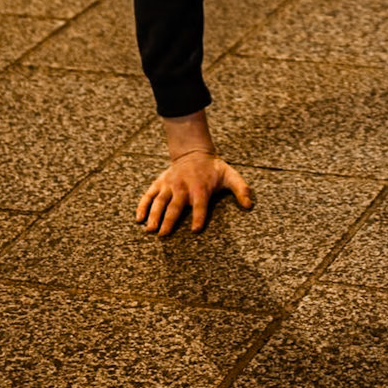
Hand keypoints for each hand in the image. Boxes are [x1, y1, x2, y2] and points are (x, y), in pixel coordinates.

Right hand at [135, 151, 252, 235]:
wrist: (193, 151)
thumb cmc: (213, 169)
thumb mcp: (230, 175)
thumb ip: (240, 189)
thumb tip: (249, 205)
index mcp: (200, 187)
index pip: (200, 205)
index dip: (199, 217)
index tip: (195, 230)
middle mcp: (183, 187)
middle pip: (175, 205)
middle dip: (169, 220)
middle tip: (163, 235)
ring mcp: (169, 185)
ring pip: (159, 201)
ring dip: (154, 215)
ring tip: (150, 230)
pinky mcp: (159, 183)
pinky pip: (148, 195)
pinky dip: (142, 206)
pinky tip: (138, 218)